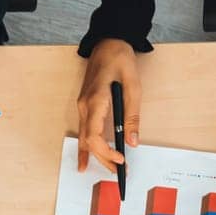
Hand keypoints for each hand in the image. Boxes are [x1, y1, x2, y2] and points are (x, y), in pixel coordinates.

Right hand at [78, 39, 140, 173]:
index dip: (106, 152)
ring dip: (96, 155)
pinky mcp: (85, 105)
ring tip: (109, 169)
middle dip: (104, 159)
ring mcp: (82, 106)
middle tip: (120, 172)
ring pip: (84, 138)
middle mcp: (85, 106)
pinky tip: (85, 161)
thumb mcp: (133, 86)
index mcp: (95, 101)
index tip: (121, 160)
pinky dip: (85, 148)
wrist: (107, 42)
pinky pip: (83, 131)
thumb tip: (133, 141)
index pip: (94, 136)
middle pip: (88, 141)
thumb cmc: (120, 59)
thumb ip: (132, 115)